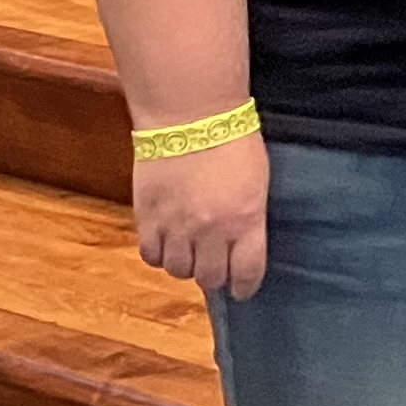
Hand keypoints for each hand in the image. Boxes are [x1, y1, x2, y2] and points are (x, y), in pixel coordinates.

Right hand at [132, 132, 270, 297]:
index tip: (242, 290)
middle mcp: (211, 231)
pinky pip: (150, 255)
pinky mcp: (148, 218)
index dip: (245, 287)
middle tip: (214, 266)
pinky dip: (159, 254)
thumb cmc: (232, 141)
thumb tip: (242, 244)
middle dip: (215, 275)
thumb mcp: (257, 182)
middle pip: (210, 277)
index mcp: (246, 220)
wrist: (189, 115)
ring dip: (185, 264)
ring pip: (178, 270)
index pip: (247, 272)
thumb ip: (249, 218)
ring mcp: (176, 226)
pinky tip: (166, 242)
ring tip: (189, 250)